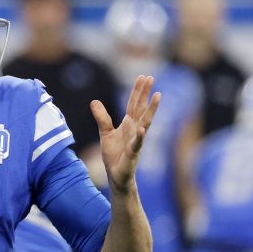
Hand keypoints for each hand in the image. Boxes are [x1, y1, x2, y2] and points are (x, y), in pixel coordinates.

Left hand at [91, 75, 160, 193]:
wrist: (116, 175)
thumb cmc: (114, 154)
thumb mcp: (105, 132)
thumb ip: (101, 117)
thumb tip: (94, 101)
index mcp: (128, 124)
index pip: (134, 104)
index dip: (138, 91)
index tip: (143, 76)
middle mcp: (135, 129)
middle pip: (141, 108)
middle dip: (145, 93)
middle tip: (151, 77)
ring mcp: (136, 140)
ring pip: (145, 122)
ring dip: (151, 109)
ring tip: (158, 96)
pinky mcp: (133, 153)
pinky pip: (137, 143)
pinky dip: (139, 135)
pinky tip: (142, 128)